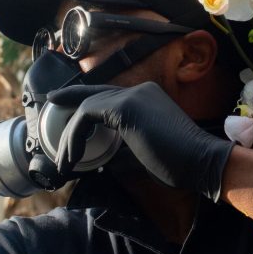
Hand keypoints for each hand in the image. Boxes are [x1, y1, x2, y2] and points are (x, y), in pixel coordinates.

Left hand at [47, 82, 233, 201]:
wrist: (203, 161)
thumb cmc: (181, 163)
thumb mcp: (145, 153)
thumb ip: (124, 150)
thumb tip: (103, 159)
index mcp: (146, 98)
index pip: (108, 96)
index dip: (84, 101)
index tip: (66, 109)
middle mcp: (139, 91)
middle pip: (93, 94)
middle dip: (68, 100)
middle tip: (49, 104)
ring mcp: (132, 96)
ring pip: (86, 107)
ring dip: (70, 135)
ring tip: (61, 160)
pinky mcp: (125, 108)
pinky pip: (87, 116)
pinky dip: (75, 137)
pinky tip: (72, 157)